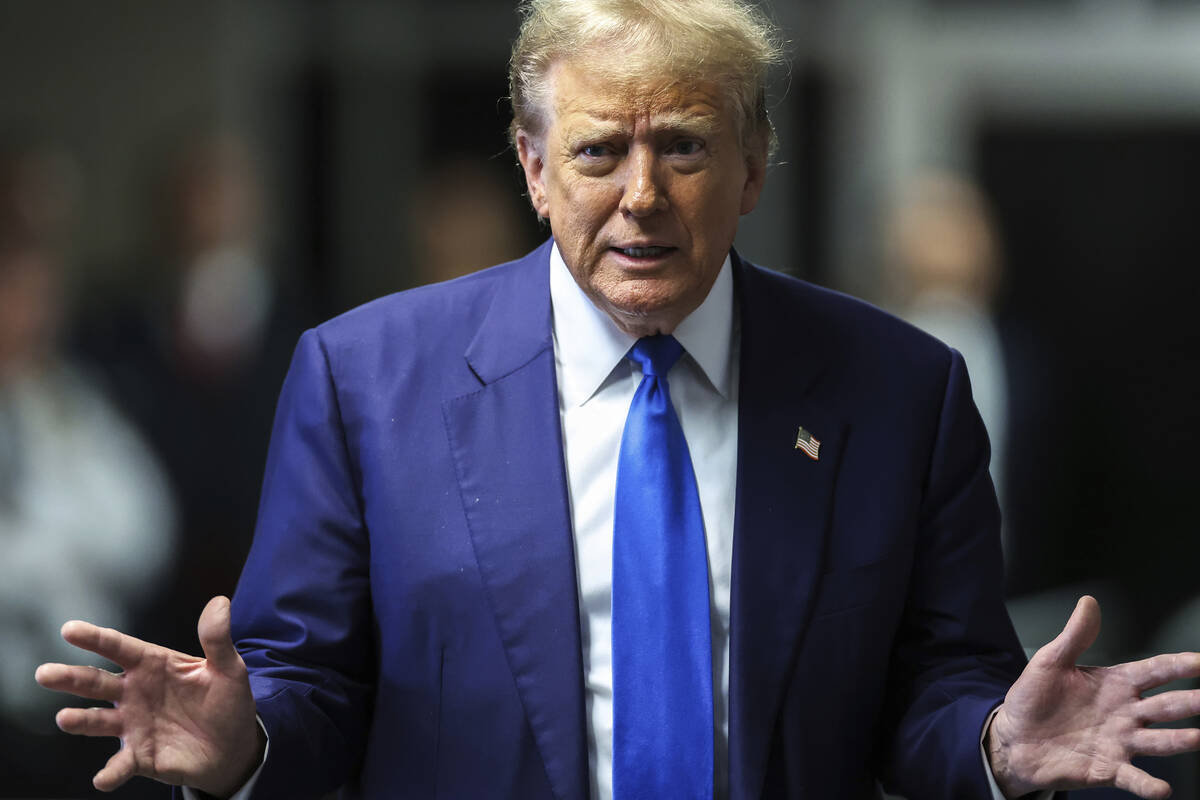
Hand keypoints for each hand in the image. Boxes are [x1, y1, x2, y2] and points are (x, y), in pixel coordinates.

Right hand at [35, 596, 263, 796]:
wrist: (234, 747)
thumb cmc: (226, 702)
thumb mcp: (229, 669)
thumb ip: (218, 639)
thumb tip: (219, 603)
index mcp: (153, 665)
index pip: (119, 647)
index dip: (95, 638)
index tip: (69, 629)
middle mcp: (134, 693)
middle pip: (96, 681)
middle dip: (70, 677)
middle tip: (45, 674)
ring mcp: (133, 725)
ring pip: (98, 721)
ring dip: (81, 720)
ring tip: (65, 718)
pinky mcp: (139, 756)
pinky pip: (120, 765)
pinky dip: (110, 772)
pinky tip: (103, 778)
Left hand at [987, 595, 1199, 798]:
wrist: (1014, 739)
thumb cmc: (1033, 700)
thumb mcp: (1050, 662)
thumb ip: (1074, 636)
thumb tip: (1088, 603)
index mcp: (1115, 685)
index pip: (1154, 671)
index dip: (1178, 666)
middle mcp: (1125, 714)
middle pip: (1166, 706)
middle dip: (1191, 702)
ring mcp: (1120, 742)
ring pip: (1159, 741)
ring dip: (1180, 741)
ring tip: (1198, 737)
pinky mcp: (1108, 769)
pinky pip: (1134, 778)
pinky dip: (1148, 785)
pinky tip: (1161, 789)